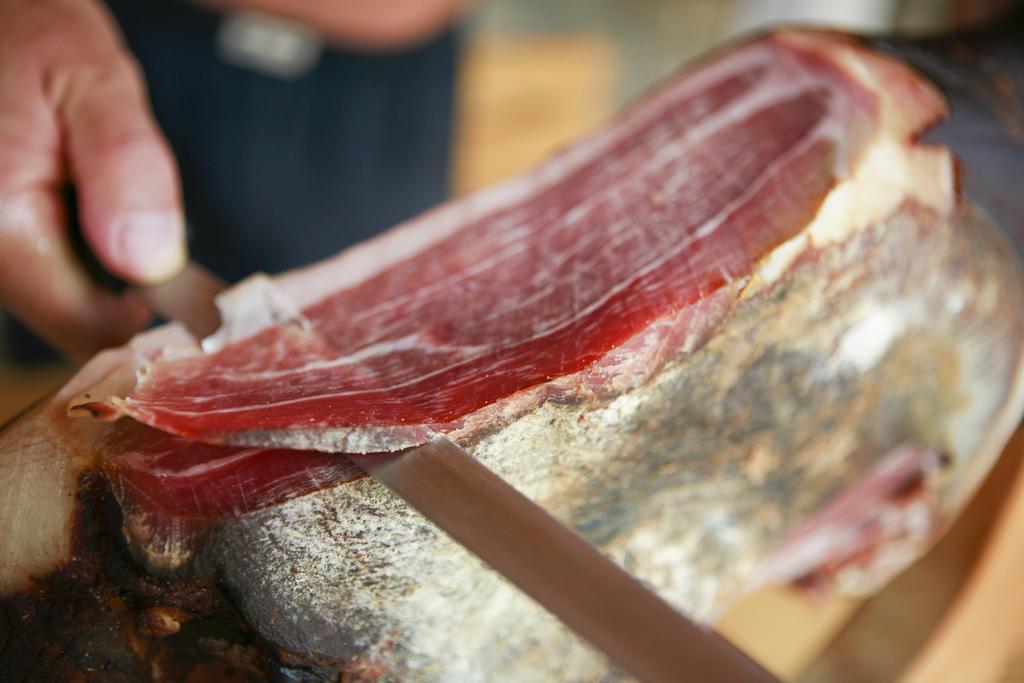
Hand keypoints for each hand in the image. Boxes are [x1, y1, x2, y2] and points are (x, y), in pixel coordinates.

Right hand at [0, 0, 184, 361]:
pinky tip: (132, 244)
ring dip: (124, 295)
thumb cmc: (30, 30)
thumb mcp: (92, 80)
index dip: (155, 328)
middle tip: (203, 290)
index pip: (88, 326)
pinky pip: (59, 280)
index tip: (209, 307)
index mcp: (0, 223)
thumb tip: (149, 260)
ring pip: (70, 308)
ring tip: (169, 265)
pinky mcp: (5, 238)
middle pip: (79, 327)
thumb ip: (123, 166)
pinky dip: (103, 275)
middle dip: (145, 313)